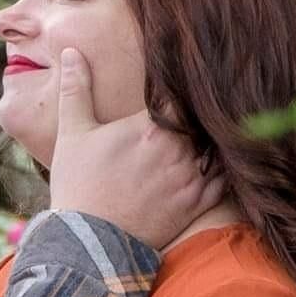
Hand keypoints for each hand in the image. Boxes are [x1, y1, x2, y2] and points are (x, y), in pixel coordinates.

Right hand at [48, 48, 221, 250]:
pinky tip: (222, 159)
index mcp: (150, 127)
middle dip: (202, 111)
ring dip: (215, 137)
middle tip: (210, 97)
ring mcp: (189, 178)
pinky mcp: (196, 204)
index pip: (183, 95)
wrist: (88, 243)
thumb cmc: (78, 185)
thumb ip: (75, 89)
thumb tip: (70, 53)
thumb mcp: (72, 133)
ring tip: (217, 126)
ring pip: (217, 146)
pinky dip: (225, 167)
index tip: (186, 78)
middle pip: (204, 118)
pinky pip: (224, 179)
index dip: (186, 86)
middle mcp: (177, 150)